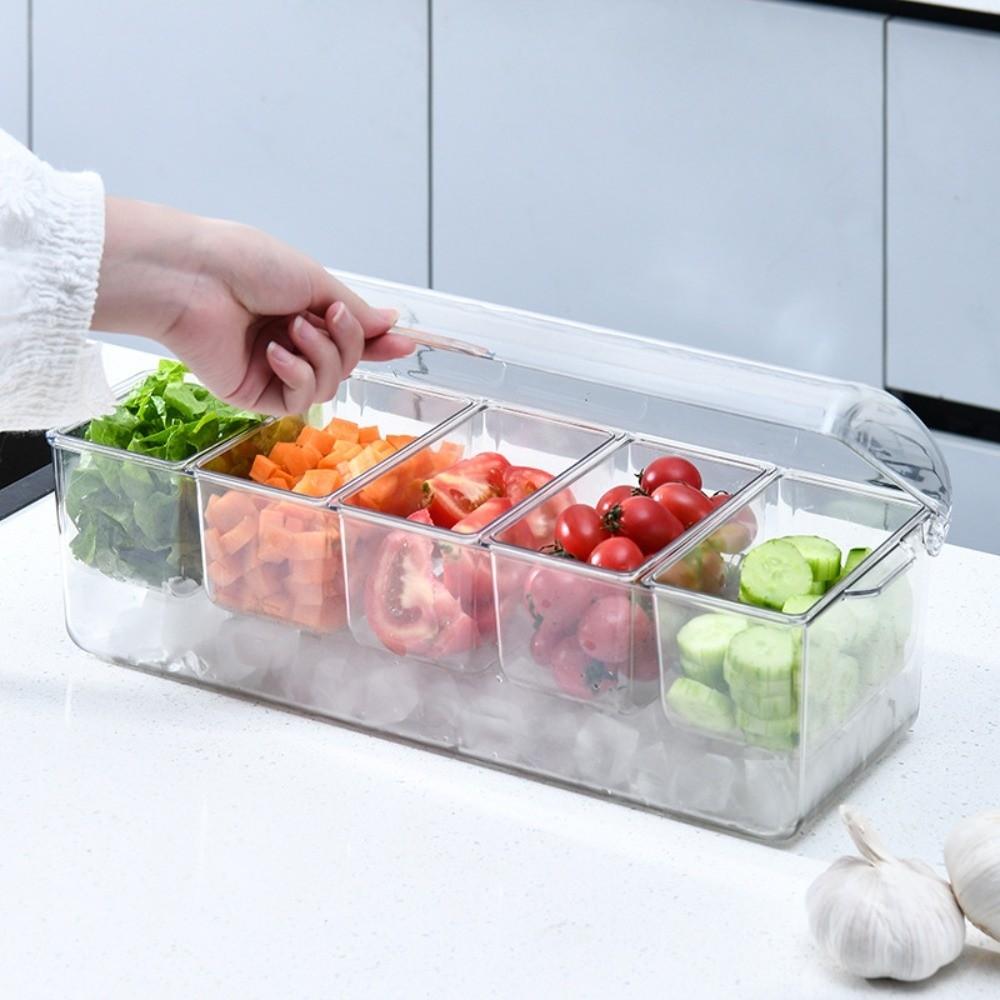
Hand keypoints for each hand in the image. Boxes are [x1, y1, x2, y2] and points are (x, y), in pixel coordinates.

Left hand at [92, 197, 412, 413]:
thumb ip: (355, 310)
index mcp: (300, 310)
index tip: (405, 344)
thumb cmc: (244, 264)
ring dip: (321, 355)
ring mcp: (273, 370)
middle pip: (346, 363)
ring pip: (328, 384)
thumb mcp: (315, 280)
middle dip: (347, 341)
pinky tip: (275, 352)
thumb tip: (391, 322)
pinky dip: (297, 374)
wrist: (194, 278)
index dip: (378, 342)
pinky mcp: (255, 395)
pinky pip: (300, 399)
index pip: (349, 337)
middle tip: (331, 315)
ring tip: (293, 327)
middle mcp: (288, 342)